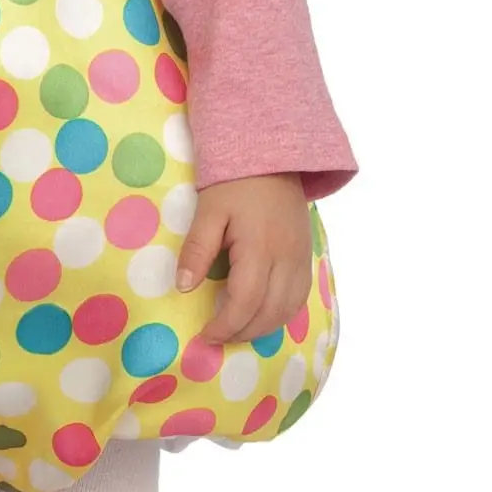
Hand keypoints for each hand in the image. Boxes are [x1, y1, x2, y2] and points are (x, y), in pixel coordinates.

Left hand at [175, 174, 312, 344]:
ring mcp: (301, 258)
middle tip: (217, 336)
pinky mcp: (307, 255)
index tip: (205, 334)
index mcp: (260, 247)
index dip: (225, 324)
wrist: (272, 156)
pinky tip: (261, 316)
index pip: (245, 301)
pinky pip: (299, 297)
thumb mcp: (208, 211)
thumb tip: (183, 287)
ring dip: (263, 328)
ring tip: (236, 330)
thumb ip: (197, 249)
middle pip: (269, 312)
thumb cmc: (234, 182)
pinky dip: (281, 314)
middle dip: (242, 332)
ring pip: (289, 309)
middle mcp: (287, 258)